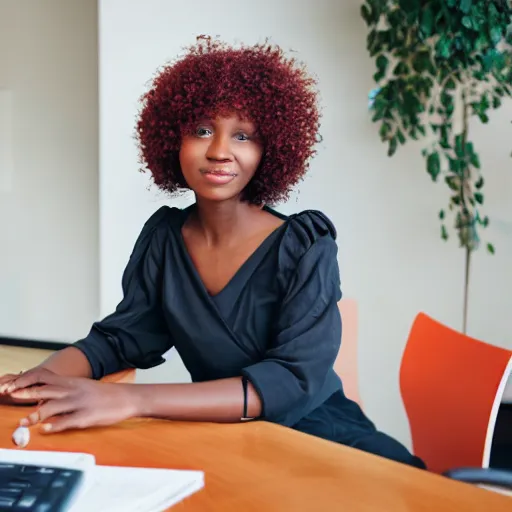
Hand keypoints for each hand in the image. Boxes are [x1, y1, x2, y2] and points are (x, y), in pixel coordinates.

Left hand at [7, 368, 136, 432]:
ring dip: (36, 415)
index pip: (45, 377)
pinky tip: (46, 430)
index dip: (27, 380)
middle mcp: (74, 390)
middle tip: (10, 396)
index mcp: (73, 382)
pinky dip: (55, 426)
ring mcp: (80, 403)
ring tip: (24, 421)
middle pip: (45, 391)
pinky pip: (68, 422)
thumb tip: (45, 395)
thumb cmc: (105, 394)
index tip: (13, 385)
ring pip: (53, 407)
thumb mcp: (84, 386)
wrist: (127, 398)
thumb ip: (66, 389)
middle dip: (25, 394)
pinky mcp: (87, 417)